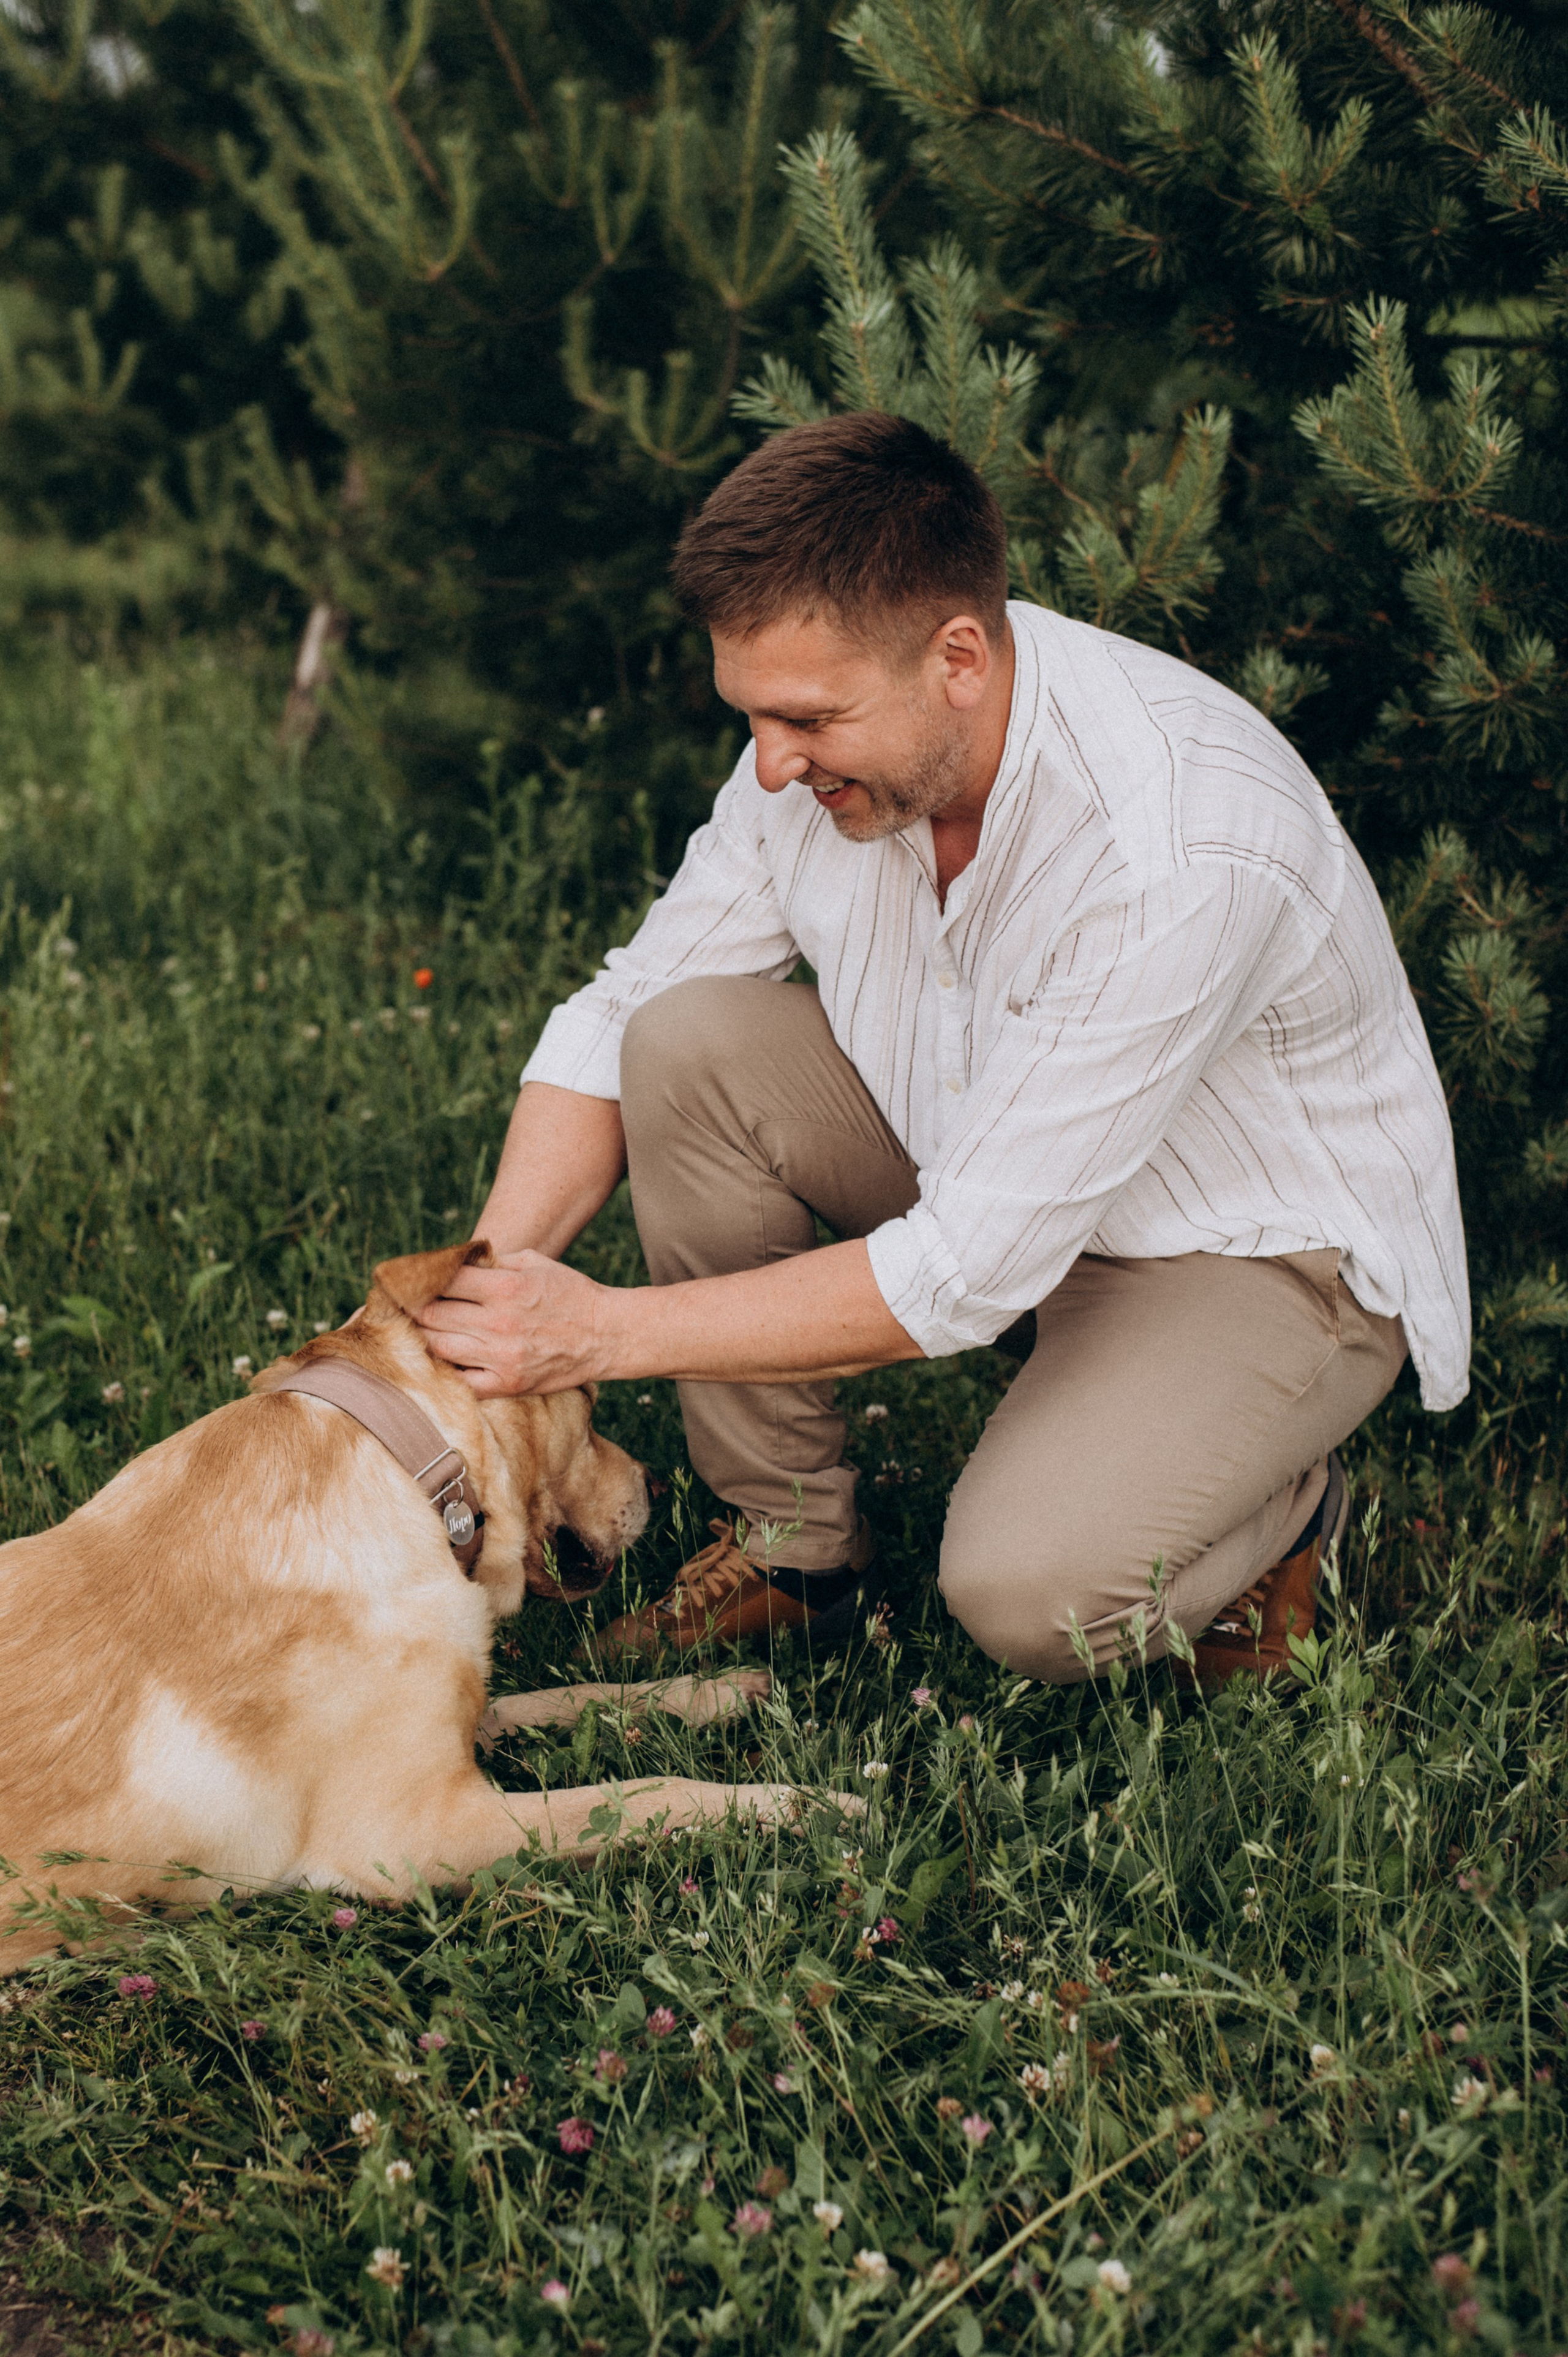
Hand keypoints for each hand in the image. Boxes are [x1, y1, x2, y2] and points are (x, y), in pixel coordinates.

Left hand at [416, 1250, 611, 1395]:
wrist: (606, 1335)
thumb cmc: (570, 1293)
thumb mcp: (534, 1263)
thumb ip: (493, 1262)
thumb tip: (453, 1265)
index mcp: (506, 1287)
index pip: (444, 1280)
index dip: (422, 1278)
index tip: (413, 1280)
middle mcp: (500, 1322)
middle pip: (433, 1314)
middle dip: (415, 1307)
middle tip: (407, 1306)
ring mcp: (502, 1356)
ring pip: (439, 1347)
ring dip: (424, 1337)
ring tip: (420, 1330)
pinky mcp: (507, 1384)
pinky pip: (461, 1382)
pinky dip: (445, 1370)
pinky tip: (443, 1359)